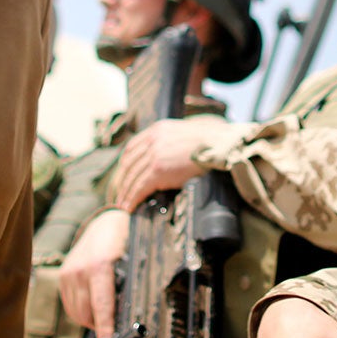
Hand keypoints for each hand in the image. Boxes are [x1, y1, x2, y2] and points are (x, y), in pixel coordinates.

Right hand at [57, 209, 130, 337]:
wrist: (106, 221)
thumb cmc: (125, 241)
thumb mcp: (132, 261)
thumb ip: (127, 287)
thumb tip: (128, 317)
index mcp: (100, 266)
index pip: (102, 306)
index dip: (105, 329)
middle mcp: (79, 271)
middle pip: (87, 314)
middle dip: (101, 326)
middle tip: (115, 326)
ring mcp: (68, 274)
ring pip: (77, 313)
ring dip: (91, 320)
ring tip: (106, 313)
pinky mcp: (62, 276)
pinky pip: (70, 305)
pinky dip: (82, 311)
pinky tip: (94, 305)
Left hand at [111, 117, 238, 211]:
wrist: (216, 145)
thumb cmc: (208, 142)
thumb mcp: (183, 133)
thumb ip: (169, 142)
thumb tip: (166, 157)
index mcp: (156, 130)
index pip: (131, 148)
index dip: (124, 165)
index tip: (123, 175)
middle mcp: (152, 140)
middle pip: (128, 164)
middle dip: (122, 181)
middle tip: (120, 193)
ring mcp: (153, 155)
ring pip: (132, 177)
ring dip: (125, 193)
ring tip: (123, 204)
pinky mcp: (158, 170)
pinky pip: (140, 187)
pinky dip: (133, 198)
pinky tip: (130, 206)